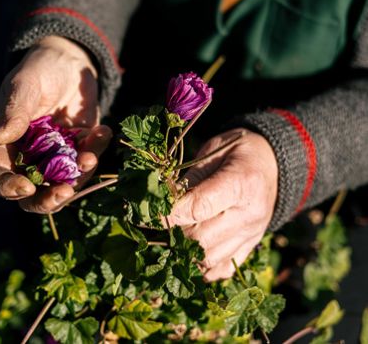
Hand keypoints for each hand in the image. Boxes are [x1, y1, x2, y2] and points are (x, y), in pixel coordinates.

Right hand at [0, 36, 111, 212]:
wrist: (70, 61)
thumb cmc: (39, 69)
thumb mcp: (25, 84)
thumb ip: (16, 110)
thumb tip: (0, 138)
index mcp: (5, 144)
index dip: (6, 188)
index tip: (26, 186)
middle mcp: (29, 155)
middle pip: (32, 193)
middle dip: (48, 199)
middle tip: (65, 192)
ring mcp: (56, 155)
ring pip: (64, 183)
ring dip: (78, 178)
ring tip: (90, 157)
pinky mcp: (79, 148)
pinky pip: (88, 160)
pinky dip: (96, 151)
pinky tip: (102, 131)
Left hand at [168, 129, 277, 281]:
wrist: (271, 162)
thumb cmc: (237, 150)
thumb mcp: (213, 151)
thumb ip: (191, 178)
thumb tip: (162, 200)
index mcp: (242, 182)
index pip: (199, 207)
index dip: (170, 213)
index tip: (149, 212)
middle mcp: (250, 213)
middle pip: (202, 237)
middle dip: (175, 230)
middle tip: (160, 220)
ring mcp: (252, 233)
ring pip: (210, 258)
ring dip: (186, 249)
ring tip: (174, 233)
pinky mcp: (251, 245)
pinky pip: (224, 269)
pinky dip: (204, 266)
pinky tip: (192, 251)